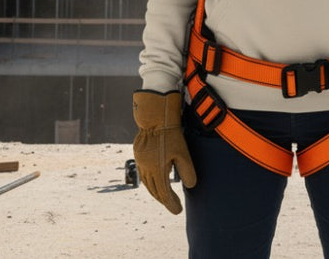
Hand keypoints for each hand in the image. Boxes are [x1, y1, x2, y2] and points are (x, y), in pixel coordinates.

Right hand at [133, 90, 196, 213]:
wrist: (155, 117)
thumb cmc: (171, 134)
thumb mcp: (183, 152)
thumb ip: (187, 171)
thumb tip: (191, 186)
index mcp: (157, 170)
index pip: (164, 194)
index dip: (171, 204)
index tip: (178, 211)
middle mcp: (146, 169)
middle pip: (155, 191)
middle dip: (164, 200)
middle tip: (172, 205)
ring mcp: (140, 162)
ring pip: (147, 183)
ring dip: (156, 192)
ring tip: (164, 196)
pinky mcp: (138, 155)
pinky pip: (143, 174)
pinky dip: (150, 181)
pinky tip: (155, 180)